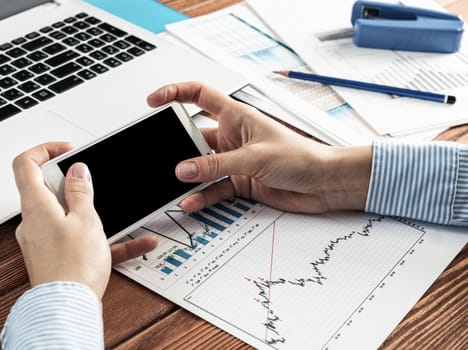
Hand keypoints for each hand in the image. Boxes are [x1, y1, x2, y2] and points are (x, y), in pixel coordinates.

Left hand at [12, 142, 156, 298]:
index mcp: (36, 205)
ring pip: (68, 215)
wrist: (69, 309)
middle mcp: (34, 221)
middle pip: (47, 188)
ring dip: (93, 211)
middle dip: (74, 183)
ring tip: (115, 213)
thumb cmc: (73, 268)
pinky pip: (81, 239)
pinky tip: (136, 242)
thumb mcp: (86, 220)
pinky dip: (105, 239)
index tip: (70, 150)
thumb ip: (81, 191)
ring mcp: (45, 239)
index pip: (26, 164)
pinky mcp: (57, 256)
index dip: (46, 149)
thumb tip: (77, 170)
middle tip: (93, 183)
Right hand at [147, 82, 371, 213]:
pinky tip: (192, 202)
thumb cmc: (301, 157)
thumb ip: (216, 165)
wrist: (323, 184)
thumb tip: (183, 169)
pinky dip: (202, 196)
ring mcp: (234, 161)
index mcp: (236, 117)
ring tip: (174, 186)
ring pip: (201, 167)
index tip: (154, 102)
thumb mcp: (254, 157)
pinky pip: (213, 189)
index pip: (199, 95)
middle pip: (194, 137)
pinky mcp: (239, 182)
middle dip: (176, 147)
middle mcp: (231, 137)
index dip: (175, 93)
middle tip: (162, 158)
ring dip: (189, 178)